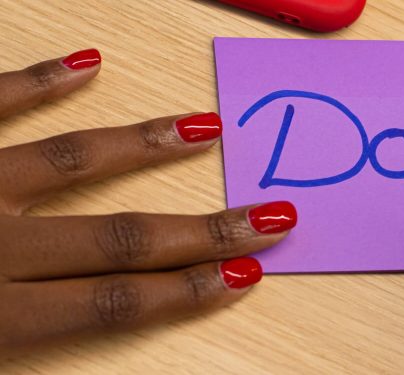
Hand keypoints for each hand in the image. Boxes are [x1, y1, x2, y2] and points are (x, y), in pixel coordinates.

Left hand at [0, 49, 296, 357]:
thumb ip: (20, 354)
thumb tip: (84, 323)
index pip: (116, 302)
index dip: (189, 290)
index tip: (244, 274)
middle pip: (121, 239)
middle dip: (204, 230)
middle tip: (266, 216)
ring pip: (68, 161)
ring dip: (143, 146)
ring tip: (204, 128)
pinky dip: (38, 84)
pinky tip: (84, 65)